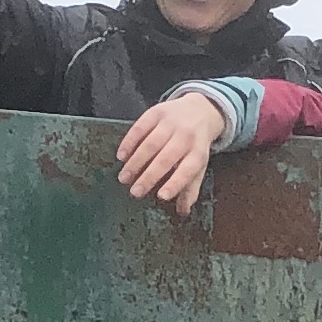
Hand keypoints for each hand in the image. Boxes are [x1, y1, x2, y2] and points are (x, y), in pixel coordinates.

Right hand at [117, 89, 226, 213]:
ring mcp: (171, 122)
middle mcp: (186, 136)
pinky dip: (129, 142)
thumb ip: (190, 187)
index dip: (175, 183)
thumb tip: (183, 212)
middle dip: (149, 176)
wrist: (200, 109)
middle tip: (134, 192)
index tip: (161, 196)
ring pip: (151, 143)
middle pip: (166, 158)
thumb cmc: (195, 144)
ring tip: (124, 177)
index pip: (188, 170)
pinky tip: (121, 156)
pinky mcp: (157, 112)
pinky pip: (140, 127)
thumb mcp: (198, 164)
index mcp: (198, 152)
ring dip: (135, 162)